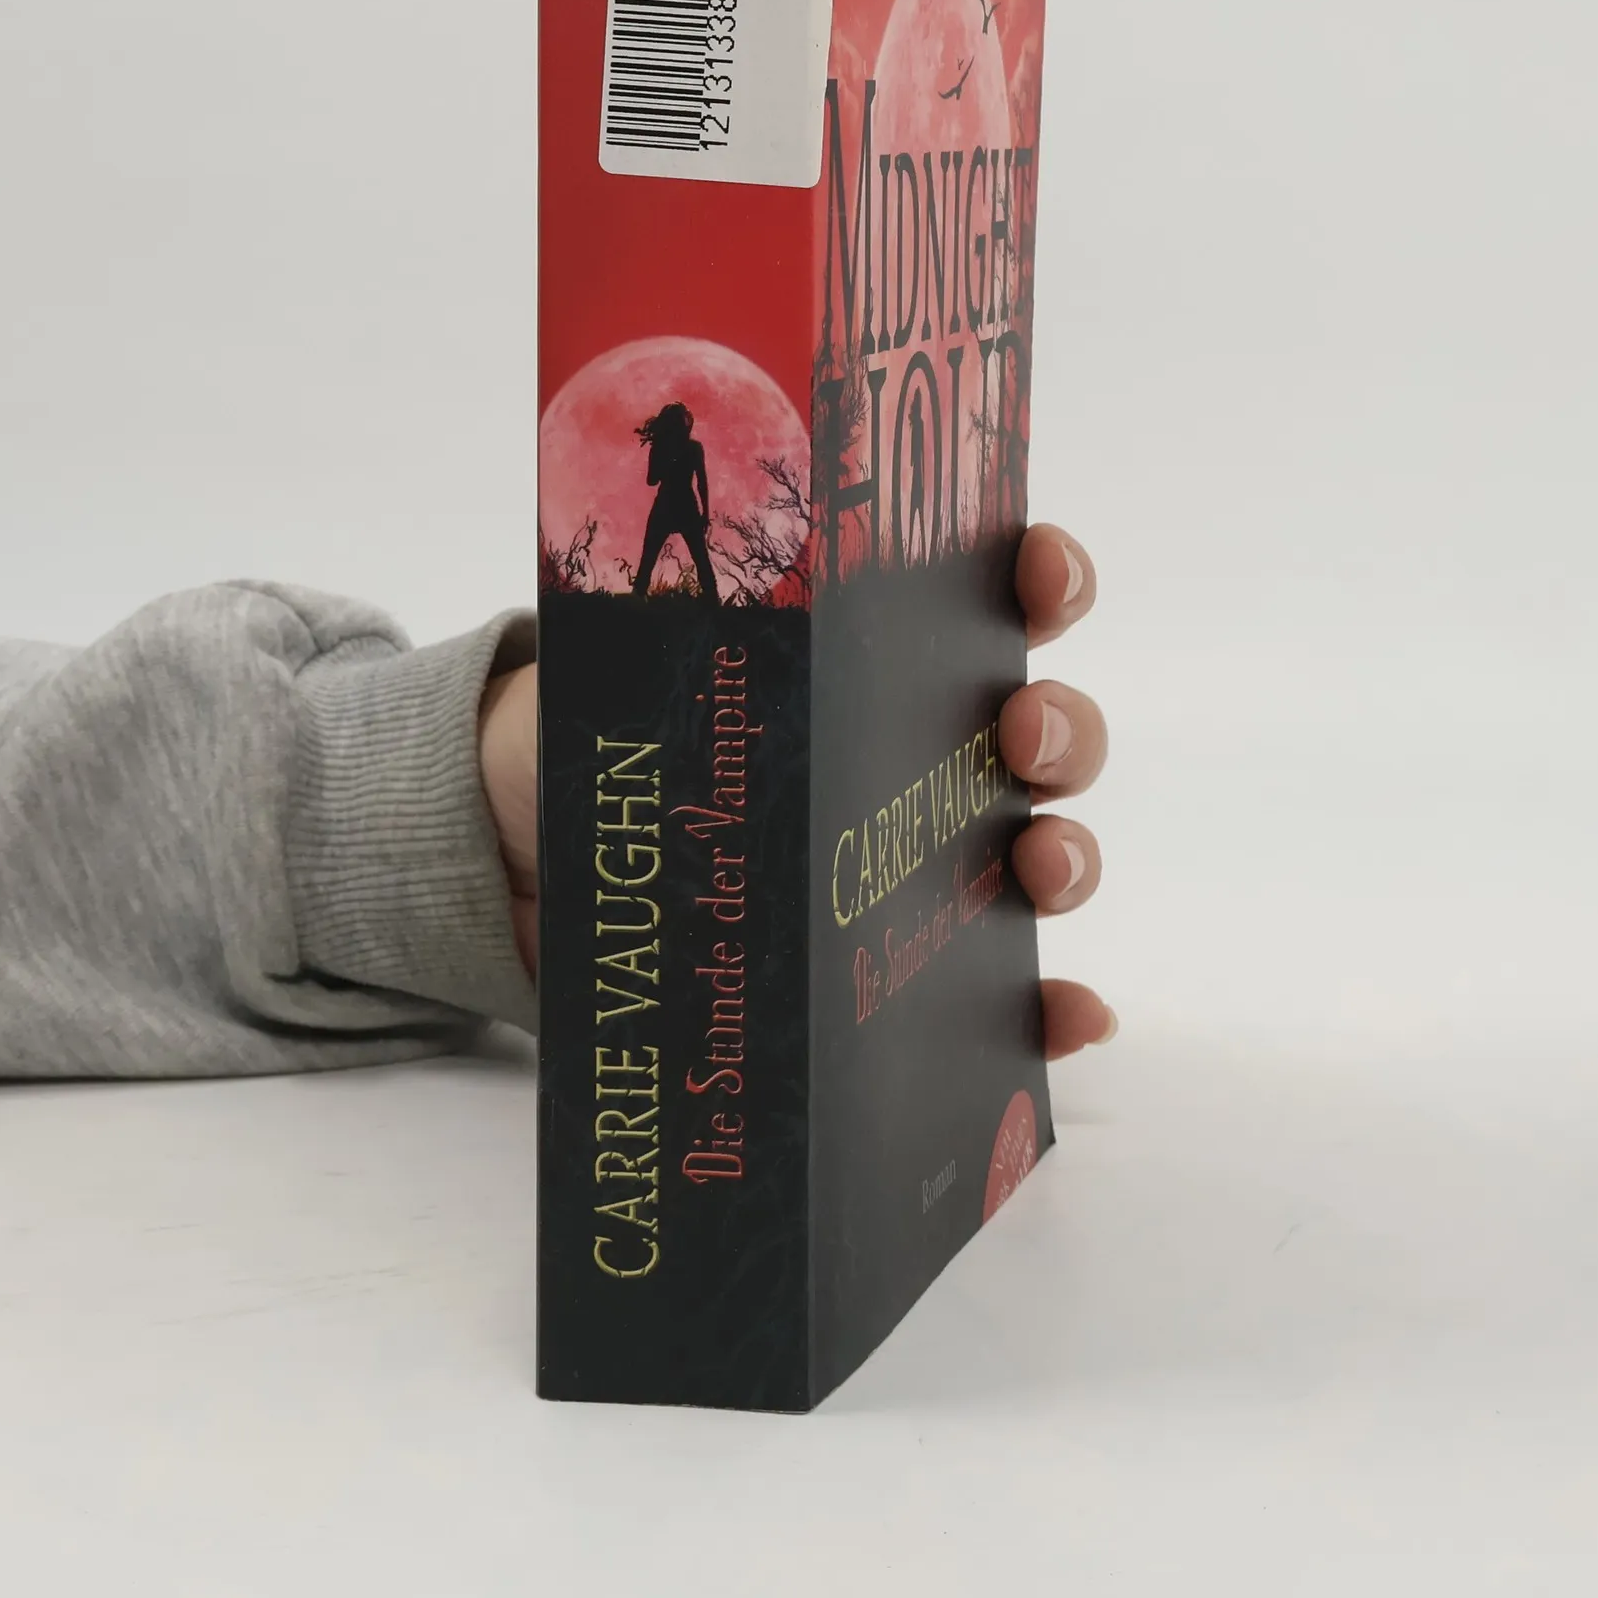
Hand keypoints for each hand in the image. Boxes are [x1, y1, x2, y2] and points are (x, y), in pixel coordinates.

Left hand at [478, 521, 1113, 1060]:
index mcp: (867, 654)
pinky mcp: (894, 962)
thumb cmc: (593, 738)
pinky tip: (1070, 1018)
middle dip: (1063, 727)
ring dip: (1069, 858)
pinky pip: (999, 991)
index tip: (1040, 578)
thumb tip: (666, 590)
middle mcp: (916, 751)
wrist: (526, 852)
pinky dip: (1050, 1007)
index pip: (989, 598)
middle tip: (1020, 735)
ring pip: (1039, 853)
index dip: (1042, 578)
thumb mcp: (617, 665)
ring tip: (1040, 871)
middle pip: (1041, 734)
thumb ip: (652, 623)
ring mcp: (915, 860)